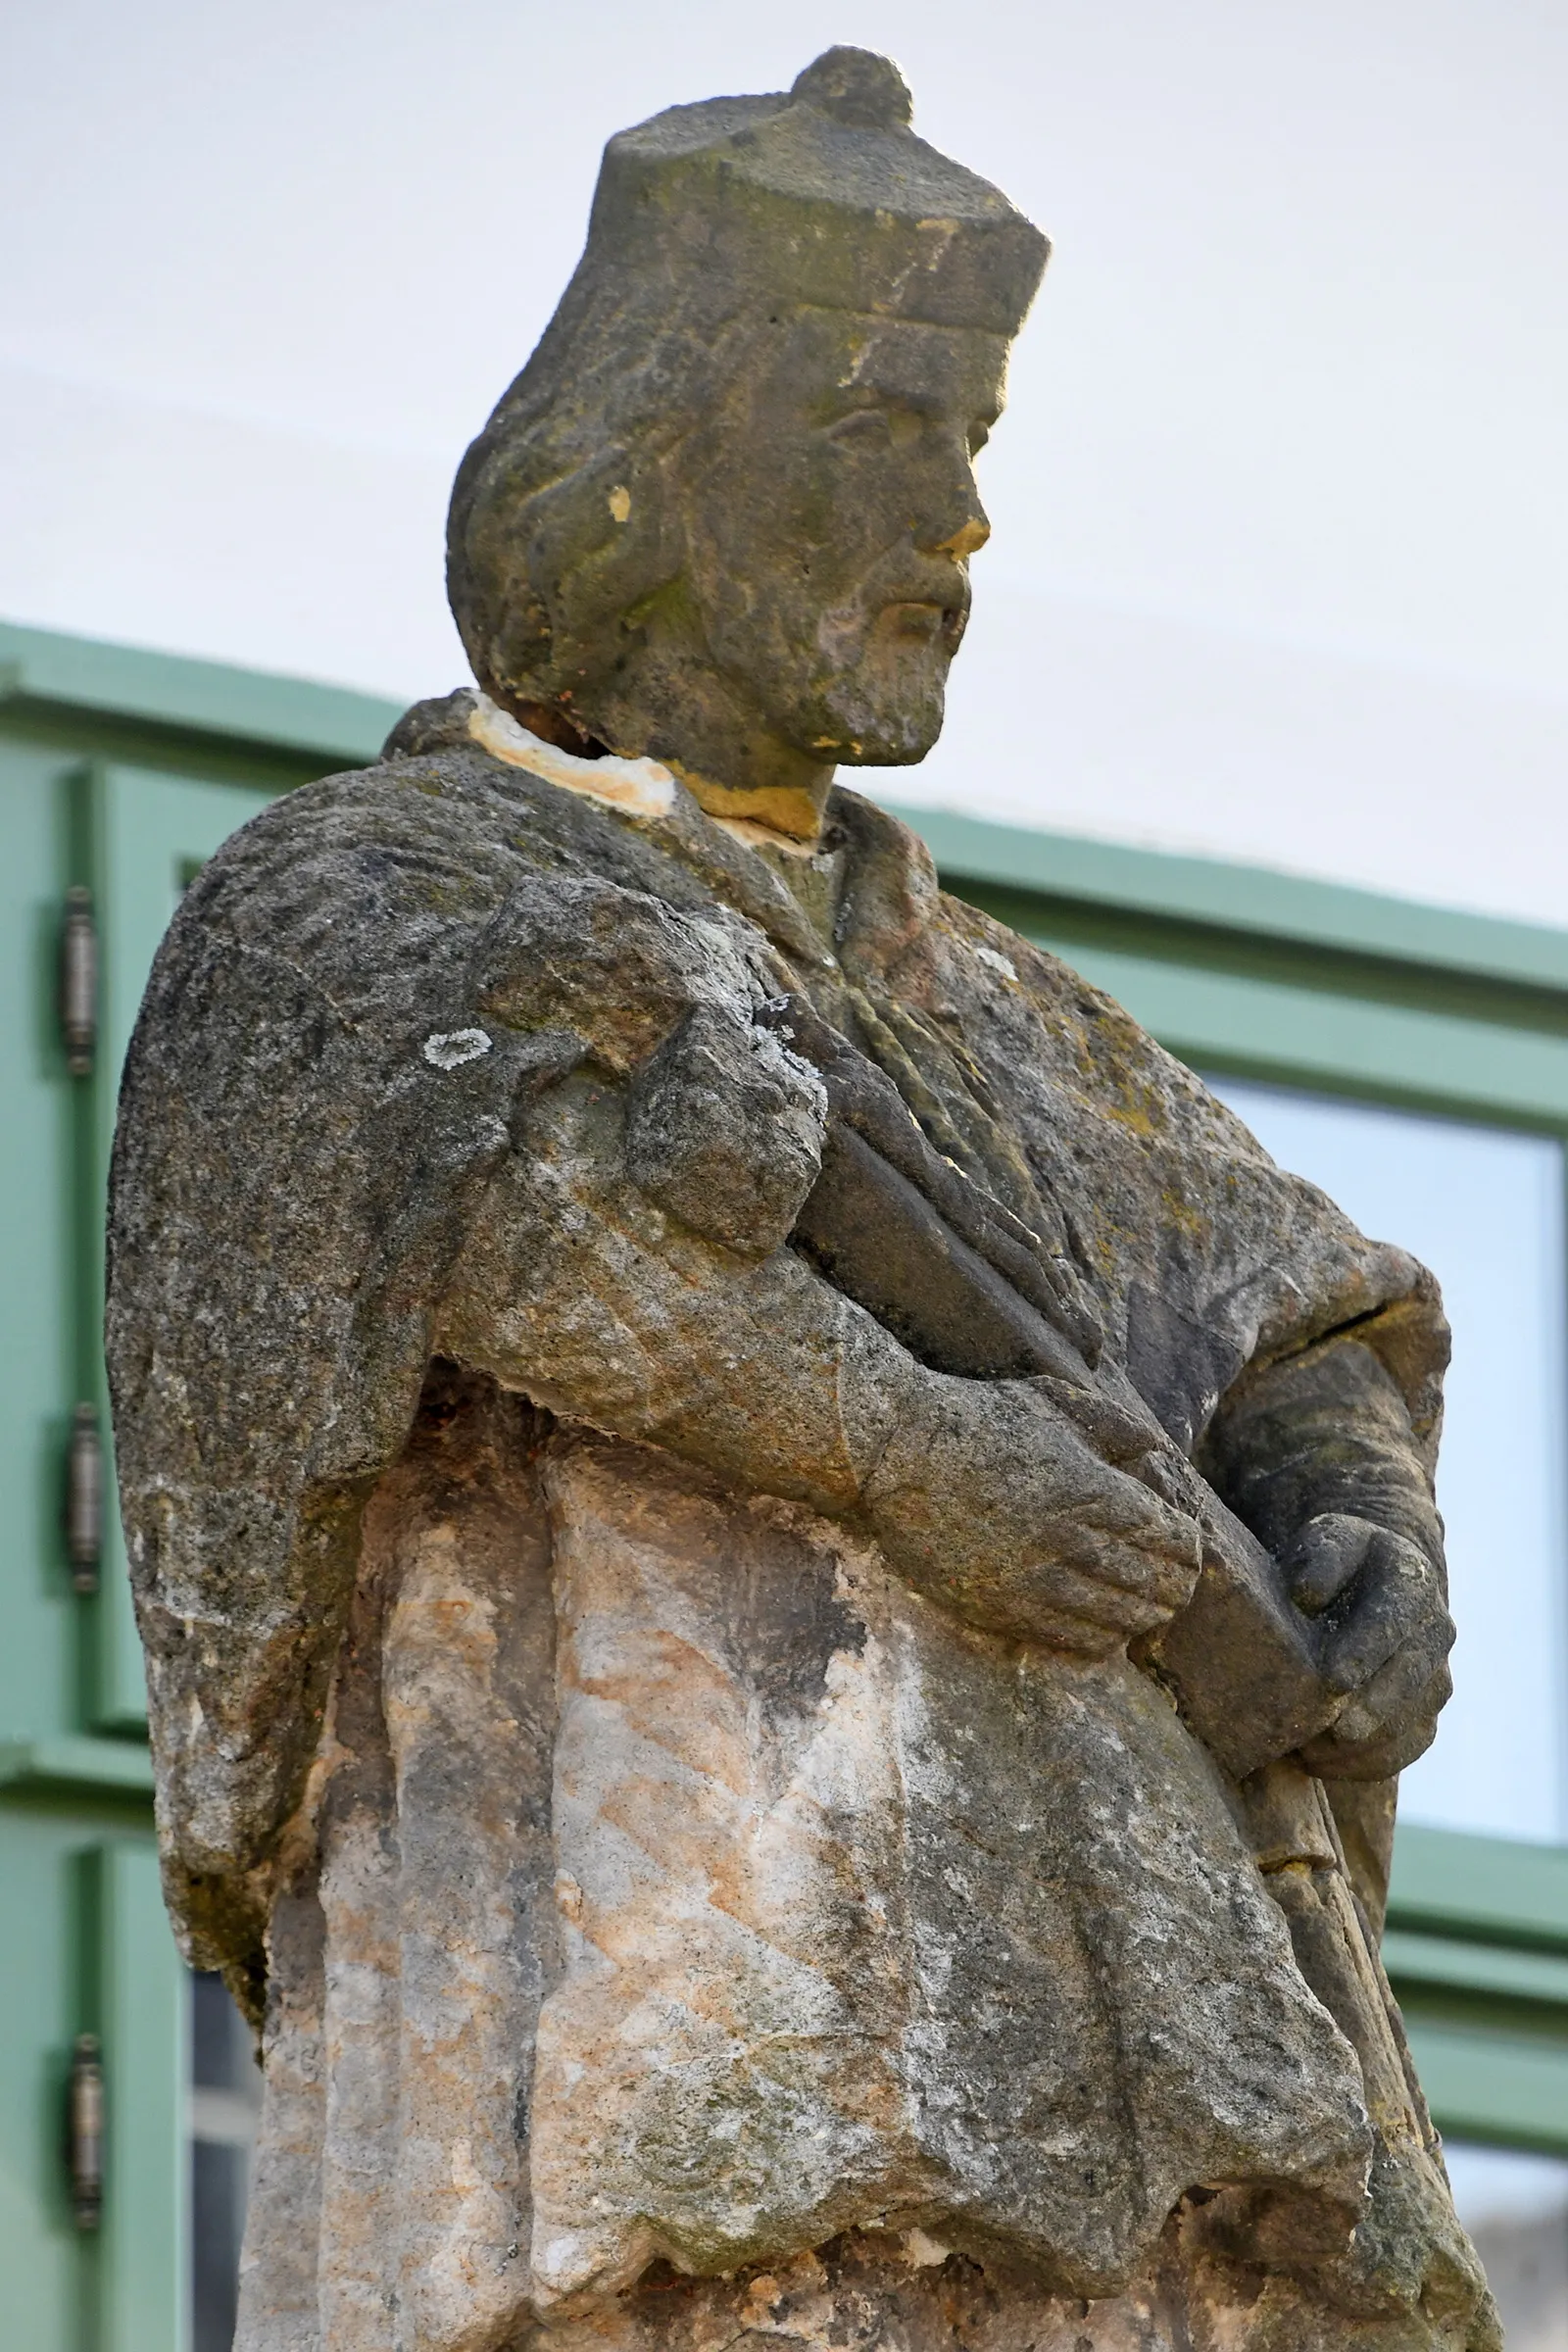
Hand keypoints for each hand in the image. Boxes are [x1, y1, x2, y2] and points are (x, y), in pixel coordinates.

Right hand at [863, 1374, 1204, 1653]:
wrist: (894, 1452)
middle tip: (1178, 1587)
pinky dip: (1102, 1639)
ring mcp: (1033, 1578)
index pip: (1171, 1539)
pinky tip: (1107, 1630)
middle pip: (1154, 1584)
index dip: (1189, 1548)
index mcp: (1090, 1488)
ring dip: (1143, 1617)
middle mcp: (1068, 1539)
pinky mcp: (1000, 1606)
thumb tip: (1162, 1457)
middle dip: (1175, 1587)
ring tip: (1149, 1611)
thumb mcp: (1054, 1402)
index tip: (1188, 1549)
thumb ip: (1116, 1427)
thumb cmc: (978, 1417)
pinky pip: (1073, 1639)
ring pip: (1119, 1618)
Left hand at [1285, 1513, 1454, 1776]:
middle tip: (1335, 1732)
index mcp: (1410, 1582)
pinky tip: (1324, 1766)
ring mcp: (1435, 1674)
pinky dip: (1370, 1763)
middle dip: (1375, 1709)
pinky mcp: (1425, 1710)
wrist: (1368, 1579)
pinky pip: (1409, 1747)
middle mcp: (1435, 1631)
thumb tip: (1307, 1593)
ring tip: (1315, 1755)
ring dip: (1369, 1745)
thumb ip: (1320, 1557)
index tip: (1335, 1679)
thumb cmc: (1334, 1560)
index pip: (1394, 1619)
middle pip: (1412, 1679)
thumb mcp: (1326, 1540)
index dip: (1368, 1651)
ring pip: (1414, 1722)